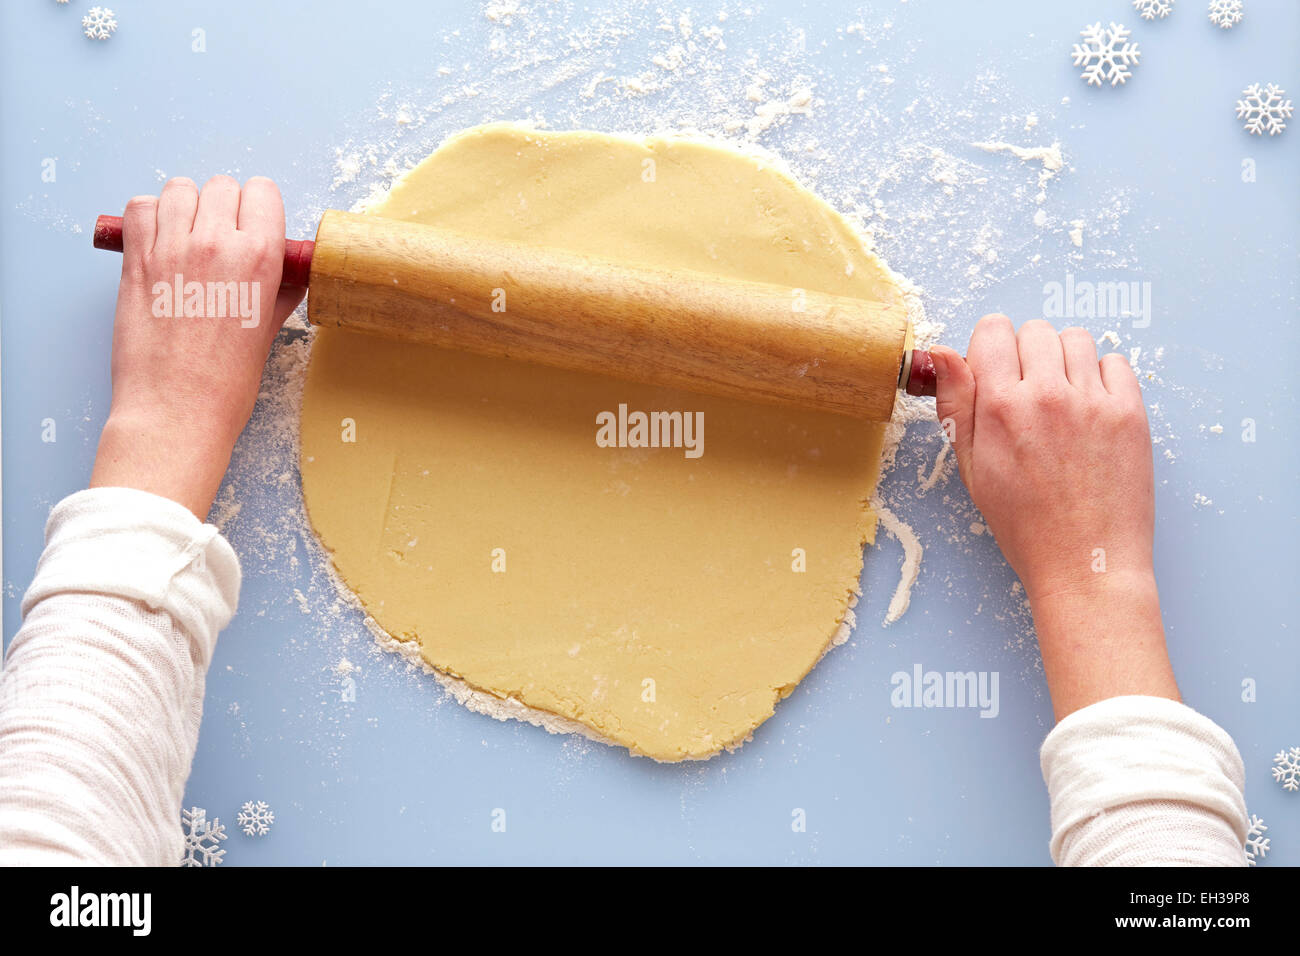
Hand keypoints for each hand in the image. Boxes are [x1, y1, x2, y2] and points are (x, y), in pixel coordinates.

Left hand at [90, 176, 304, 518]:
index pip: (263, 192)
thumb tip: (288, 276)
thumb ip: (278, 292)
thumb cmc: (225, 383)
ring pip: (179, 189)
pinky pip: (139, 208)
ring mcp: (171, 247)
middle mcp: (215, 243)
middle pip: (222, 186)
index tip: (254, 227)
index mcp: (259, 258)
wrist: (176, 411)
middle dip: (224, 207)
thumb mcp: (267, 332)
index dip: (259, 208)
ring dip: (185, 206)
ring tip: (186, 238)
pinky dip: (148, 216)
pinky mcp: (135, 259)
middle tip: (220, 239)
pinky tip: (158, 243)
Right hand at [932, 316, 1178, 718]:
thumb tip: (943, 353)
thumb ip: (956, 404)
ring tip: (1063, 400)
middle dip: (1027, 354)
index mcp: (1000, 406)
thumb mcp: (971, 468)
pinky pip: (1117, 362)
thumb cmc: (1024, 524)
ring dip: (1065, 360)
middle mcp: (1047, 394)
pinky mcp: (1131, 413)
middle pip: (1035, 330)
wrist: (1084, 564)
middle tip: (1029, 394)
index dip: (990, 348)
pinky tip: (1092, 411)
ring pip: (1077, 339)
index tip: (995, 371)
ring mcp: (1093, 401)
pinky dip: (1103, 378)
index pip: (994, 331)